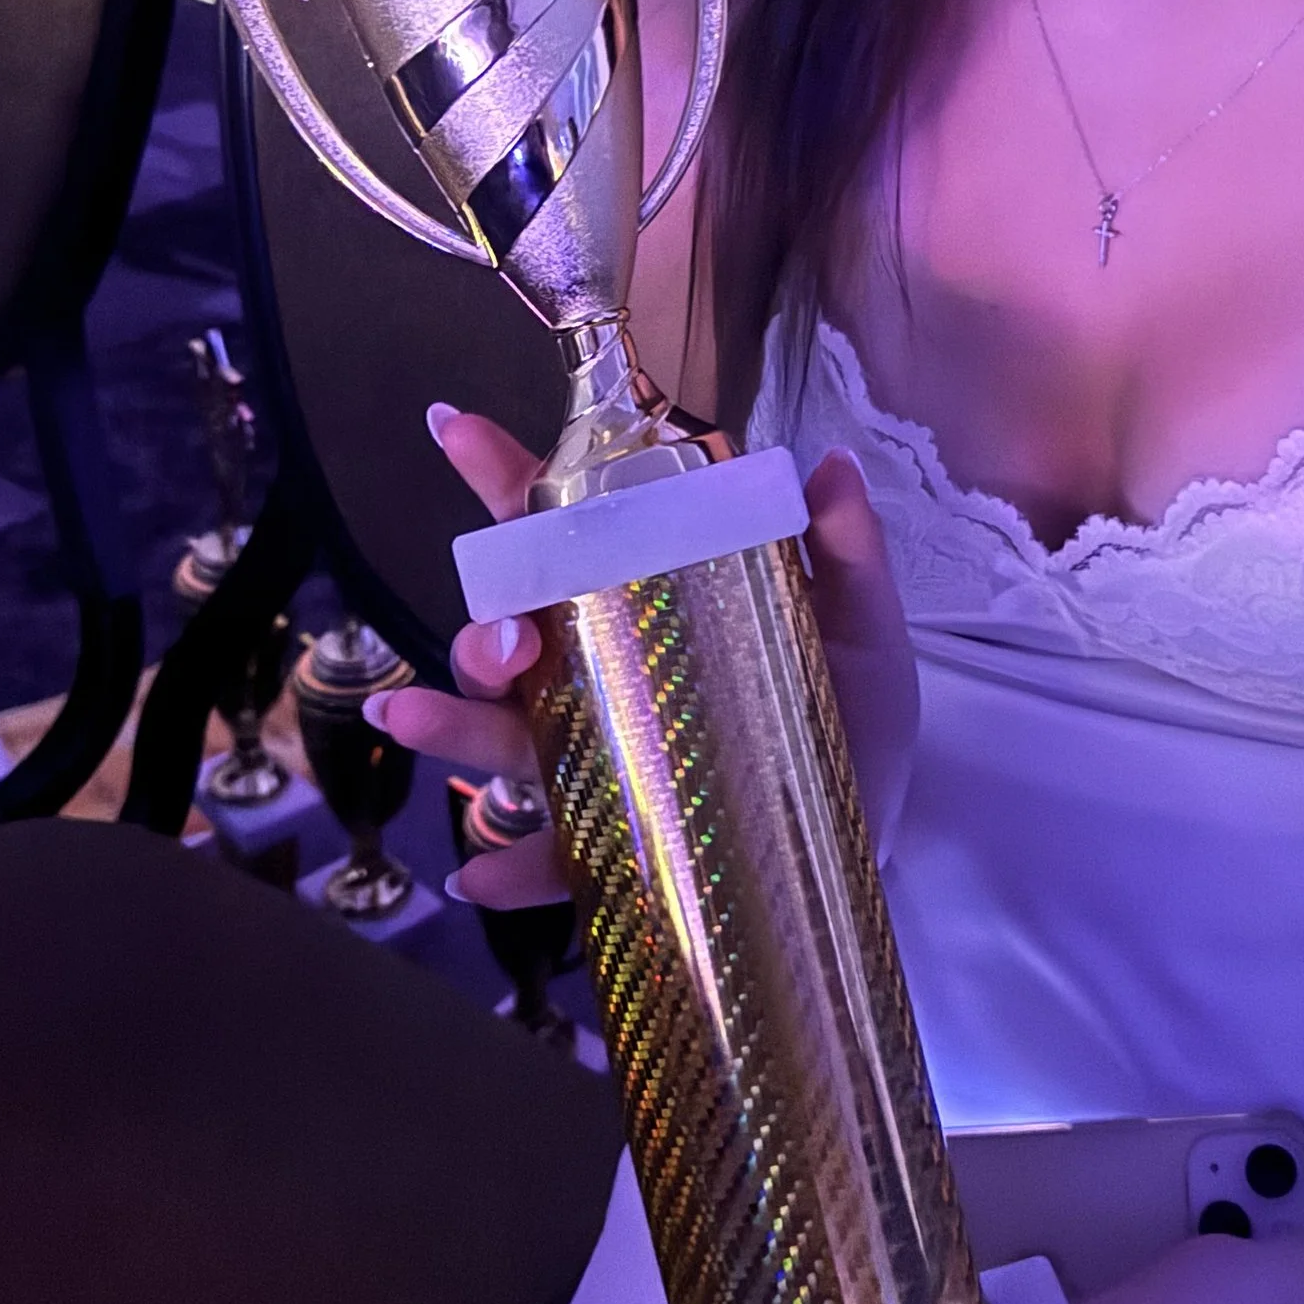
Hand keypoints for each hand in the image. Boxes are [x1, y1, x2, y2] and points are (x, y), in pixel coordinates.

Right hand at [372, 405, 916, 913]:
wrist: (887, 833)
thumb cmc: (854, 718)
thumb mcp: (860, 627)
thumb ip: (845, 549)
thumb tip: (827, 465)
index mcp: (648, 602)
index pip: (563, 530)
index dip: (505, 476)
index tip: (454, 428)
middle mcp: (602, 675)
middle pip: (508, 634)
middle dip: (482, 630)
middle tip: (506, 640)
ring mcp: (599, 760)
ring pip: (502, 736)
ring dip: (455, 727)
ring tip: (416, 717)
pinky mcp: (617, 844)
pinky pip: (548, 859)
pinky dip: (508, 867)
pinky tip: (479, 876)